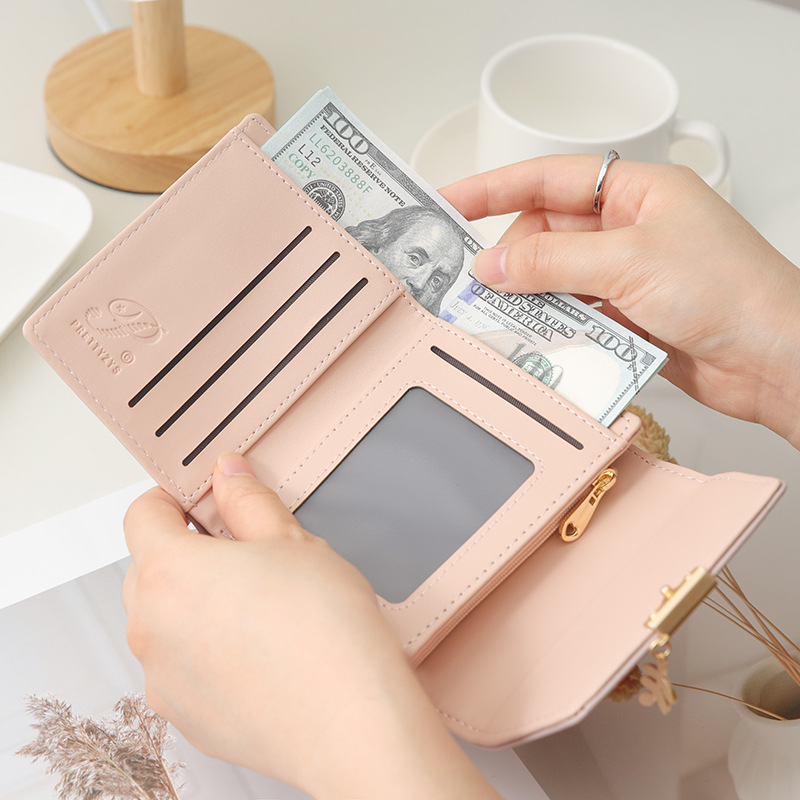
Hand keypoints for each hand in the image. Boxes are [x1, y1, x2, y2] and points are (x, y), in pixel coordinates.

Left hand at [123, 453, 499, 798]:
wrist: (350, 720)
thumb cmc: (326, 634)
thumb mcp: (292, 541)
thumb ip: (248, 500)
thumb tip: (229, 476)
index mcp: (169, 573)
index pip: (143, 515)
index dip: (174, 498)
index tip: (202, 499)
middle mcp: (151, 628)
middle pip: (149, 568)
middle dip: (187, 551)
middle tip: (243, 551)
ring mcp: (164, 679)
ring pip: (165, 620)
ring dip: (195, 603)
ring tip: (259, 606)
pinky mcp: (185, 717)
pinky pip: (181, 667)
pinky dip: (206, 651)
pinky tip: (258, 649)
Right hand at [440, 157, 799, 447]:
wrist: (772, 358)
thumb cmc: (731, 291)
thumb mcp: (628, 262)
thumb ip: (552, 261)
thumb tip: (494, 264)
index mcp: (636, 191)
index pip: (549, 179)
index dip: (494, 188)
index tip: (450, 203)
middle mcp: (629, 228)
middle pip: (546, 233)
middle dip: (512, 258)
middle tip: (478, 283)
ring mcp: (627, 274)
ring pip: (556, 278)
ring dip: (529, 297)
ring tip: (498, 314)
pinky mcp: (627, 315)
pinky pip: (573, 313)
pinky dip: (552, 325)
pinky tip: (536, 337)